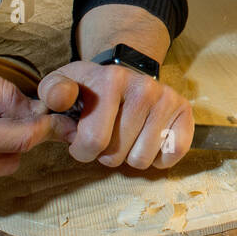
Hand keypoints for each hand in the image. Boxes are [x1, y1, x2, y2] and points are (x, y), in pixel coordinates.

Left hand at [37, 60, 192, 169]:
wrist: (125, 76)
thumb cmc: (90, 90)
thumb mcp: (62, 85)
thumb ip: (52, 92)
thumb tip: (61, 99)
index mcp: (111, 80)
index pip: (92, 142)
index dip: (81, 150)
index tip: (80, 140)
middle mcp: (143, 87)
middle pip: (116, 155)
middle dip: (105, 154)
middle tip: (106, 136)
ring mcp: (166, 99)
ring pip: (142, 159)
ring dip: (129, 156)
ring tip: (125, 137)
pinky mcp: (184, 111)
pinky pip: (173, 153)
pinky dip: (159, 158)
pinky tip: (147, 142)